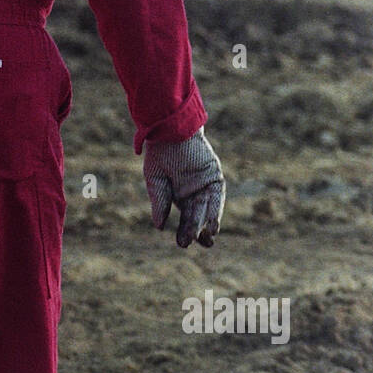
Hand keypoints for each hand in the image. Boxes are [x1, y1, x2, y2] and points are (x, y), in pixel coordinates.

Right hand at [143, 127, 224, 247]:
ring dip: (207, 224)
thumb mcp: (155, 179)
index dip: (184, 230)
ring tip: (206, 240)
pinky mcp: (214, 175)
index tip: (182, 243)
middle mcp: (195, 190)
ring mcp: (206, 183)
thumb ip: (160, 202)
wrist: (169, 128)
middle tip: (192, 244)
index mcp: (180, 193)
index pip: (185, 217)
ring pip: (208, 209)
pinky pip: (217, 196)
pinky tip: (213, 225)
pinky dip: (216, 210)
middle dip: (196, 231)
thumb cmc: (160, 151)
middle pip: (197, 216)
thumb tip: (159, 227)